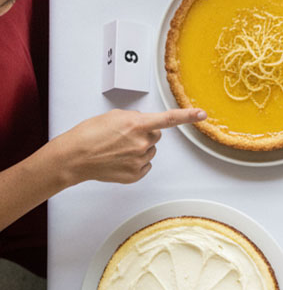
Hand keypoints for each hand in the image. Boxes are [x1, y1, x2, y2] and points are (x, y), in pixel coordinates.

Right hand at [50, 106, 205, 185]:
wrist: (74, 157)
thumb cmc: (89, 134)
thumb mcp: (114, 116)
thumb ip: (135, 118)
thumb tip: (145, 124)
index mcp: (137, 125)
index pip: (168, 119)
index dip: (187, 116)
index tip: (202, 114)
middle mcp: (141, 143)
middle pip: (156, 135)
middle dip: (145, 133)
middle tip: (124, 135)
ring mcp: (139, 160)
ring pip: (150, 150)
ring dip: (139, 147)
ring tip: (117, 148)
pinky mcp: (135, 174)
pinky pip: (145, 165)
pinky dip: (136, 162)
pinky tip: (119, 159)